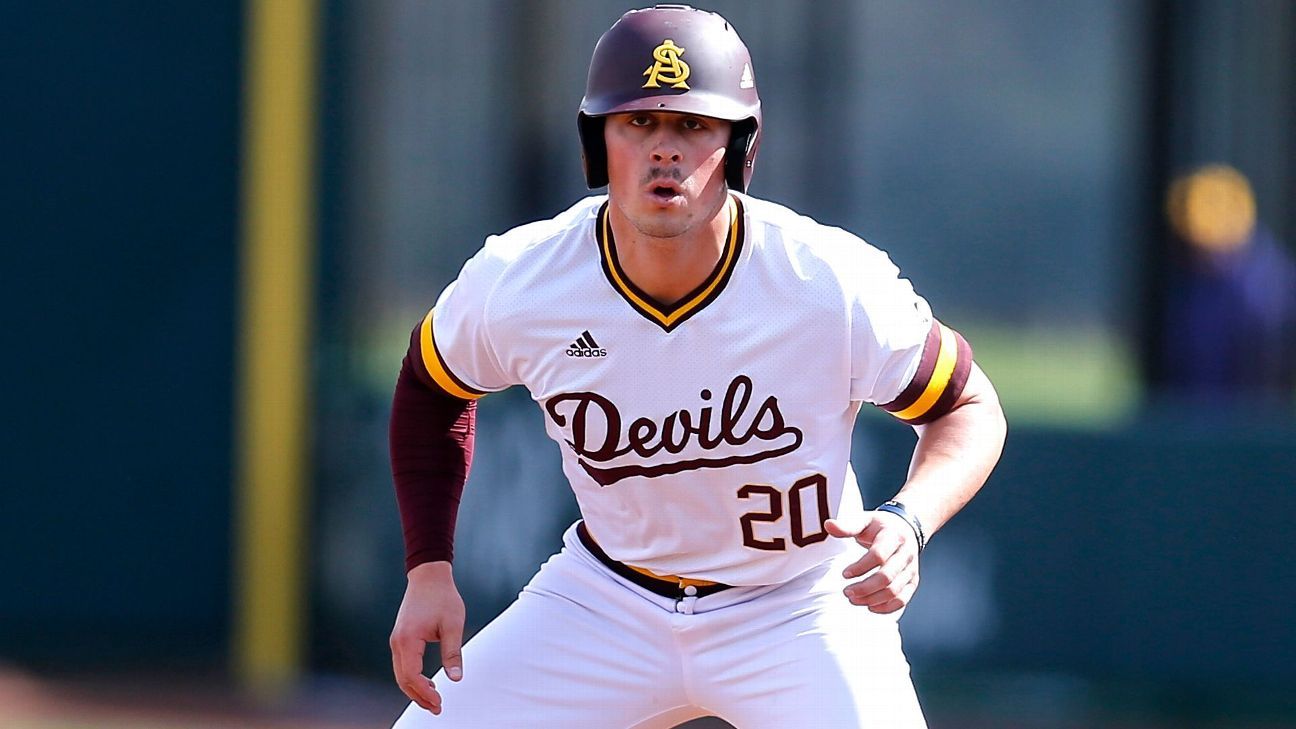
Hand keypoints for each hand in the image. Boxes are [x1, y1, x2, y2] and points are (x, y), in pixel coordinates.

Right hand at [389, 561, 465, 714]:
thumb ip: (452, 653)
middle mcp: (397, 642)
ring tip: (434, 700)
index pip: (411, 675)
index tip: (439, 702)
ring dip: (415, 689)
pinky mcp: (401, 638)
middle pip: (403, 679)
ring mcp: (396, 640)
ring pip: (401, 674)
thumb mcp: (453, 625)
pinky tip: (428, 683)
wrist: (429, 576)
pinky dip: (413, 678)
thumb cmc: (443, 597)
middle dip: (419, 697)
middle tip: (438, 708)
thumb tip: (456, 678)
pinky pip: (403, 665)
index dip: (424, 693)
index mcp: (408, 639)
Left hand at [825, 511, 920, 613]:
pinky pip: (903, 599)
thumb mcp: (865, 520)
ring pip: (894, 591)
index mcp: (893, 536)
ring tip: (853, 599)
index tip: (844, 574)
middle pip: (887, 577)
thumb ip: (847, 526)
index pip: (878, 555)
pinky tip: (870, 607)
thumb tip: (828, 525)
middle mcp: (906, 553)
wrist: (906, 528)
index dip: (860, 567)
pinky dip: (887, 607)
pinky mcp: (913, 581)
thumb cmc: (880, 526)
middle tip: (846, 592)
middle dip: (865, 588)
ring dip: (873, 599)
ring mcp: (911, 568)